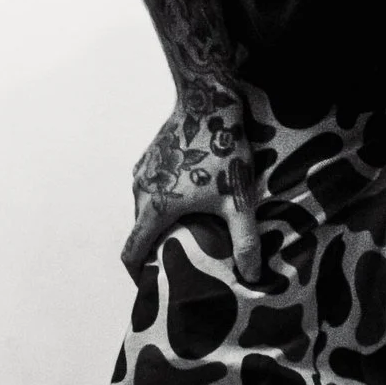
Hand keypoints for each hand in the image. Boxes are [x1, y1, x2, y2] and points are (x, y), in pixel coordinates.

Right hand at [125, 84, 267, 288]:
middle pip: (140, 233)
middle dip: (157, 250)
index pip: (131, 253)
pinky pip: (150, 187)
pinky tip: (190, 198)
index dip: (139, 275)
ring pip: (145, 209)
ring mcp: (142, 171)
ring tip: (189, 230)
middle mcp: (140, 190)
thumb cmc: (222, 150)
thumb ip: (244, 241)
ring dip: (161, 223)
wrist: (208, 99)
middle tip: (183, 260)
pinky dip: (162, 200)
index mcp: (154, 208)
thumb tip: (253, 277)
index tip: (154, 285)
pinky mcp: (150, 156)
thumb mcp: (238, 200)